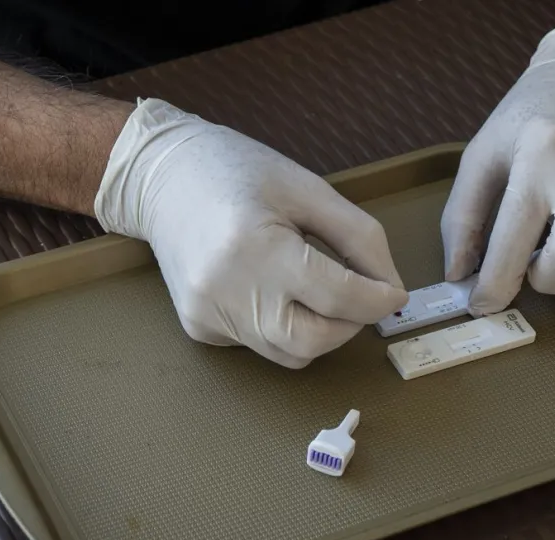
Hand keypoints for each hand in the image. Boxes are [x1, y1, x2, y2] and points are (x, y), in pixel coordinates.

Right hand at [94, 99, 407, 367]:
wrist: (160, 176)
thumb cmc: (238, 171)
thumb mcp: (309, 188)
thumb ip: (360, 238)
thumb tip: (391, 288)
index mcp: (257, 247)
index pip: (338, 297)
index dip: (379, 300)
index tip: (395, 294)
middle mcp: (226, 290)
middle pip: (314, 341)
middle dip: (350, 325)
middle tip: (357, 296)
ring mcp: (208, 315)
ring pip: (290, 353)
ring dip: (320, 331)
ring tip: (316, 289)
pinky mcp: (200, 329)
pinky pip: (261, 345)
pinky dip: (283, 327)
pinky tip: (270, 288)